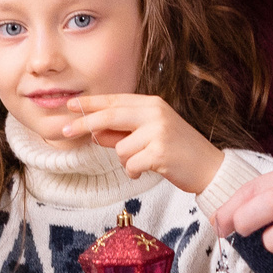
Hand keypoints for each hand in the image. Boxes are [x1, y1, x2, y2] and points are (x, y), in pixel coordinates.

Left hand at [63, 93, 225, 193]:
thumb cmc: (177, 152)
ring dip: (126, 160)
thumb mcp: (149, 136)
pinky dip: (134, 172)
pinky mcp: (160, 152)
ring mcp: (158, 131)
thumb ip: (121, 133)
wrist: (209, 168)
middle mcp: (155, 113)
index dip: (89, 103)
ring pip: (119, 148)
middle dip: (83, 123)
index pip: (114, 101)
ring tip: (145, 162)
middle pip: (110, 115)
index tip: (68, 105)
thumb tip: (94, 132)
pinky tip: (149, 170)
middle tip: (62, 130)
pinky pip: (130, 165)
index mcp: (152, 104)